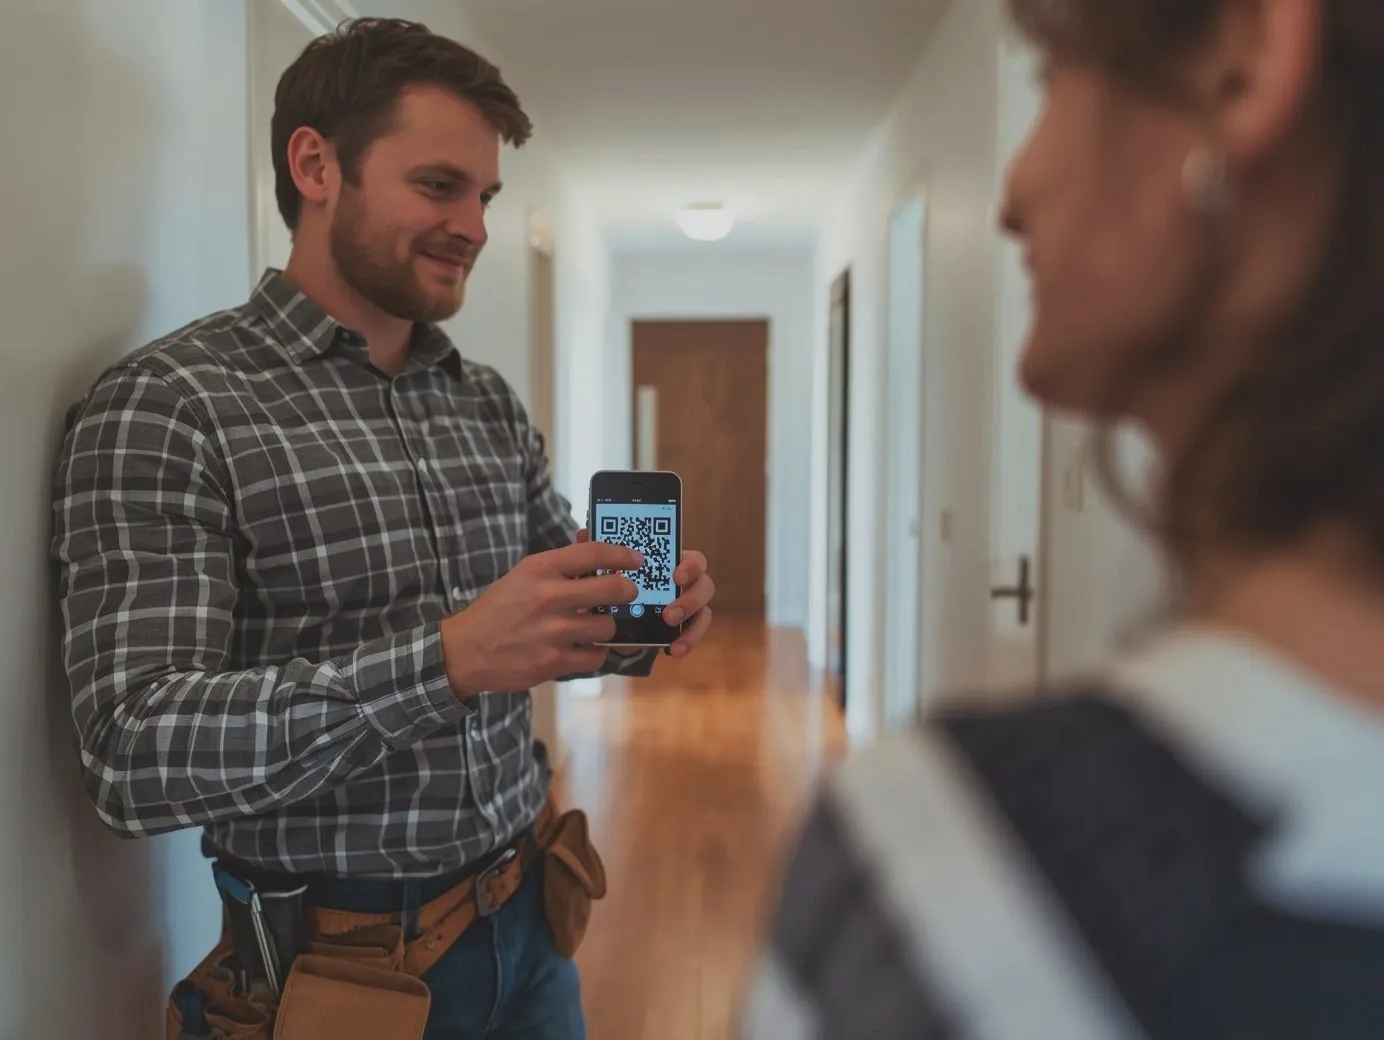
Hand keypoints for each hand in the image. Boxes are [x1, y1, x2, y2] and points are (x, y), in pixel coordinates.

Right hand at [440, 540, 642, 697]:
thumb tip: (592, 543)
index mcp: (540, 569)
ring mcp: (553, 631)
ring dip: (606, 627)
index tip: (637, 560)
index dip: (623, 555)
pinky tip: (581, 647)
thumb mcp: (523, 576)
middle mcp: (549, 597)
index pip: (593, 553)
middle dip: (628, 592)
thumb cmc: (498, 610)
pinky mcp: (554, 661)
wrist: (465, 650)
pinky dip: (593, 652)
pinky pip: (596, 656)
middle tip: (627, 594)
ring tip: (593, 627)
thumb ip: (559, 564)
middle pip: (613, 590)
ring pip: (608, 627)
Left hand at [573, 531, 714, 659]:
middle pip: (704, 584)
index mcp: (671, 562)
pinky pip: (694, 632)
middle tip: (668, 614)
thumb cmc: (617, 581)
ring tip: (668, 628)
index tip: (676, 576)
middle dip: (690, 599)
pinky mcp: (685, 627)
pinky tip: (674, 650)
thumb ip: (600, 553)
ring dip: (689, 621)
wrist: (613, 614)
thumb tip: (583, 534)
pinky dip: (687, 640)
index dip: (690, 565)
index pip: (693, 558)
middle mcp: (685, 582)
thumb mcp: (606, 569)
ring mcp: (688, 605)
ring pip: (703, 610)